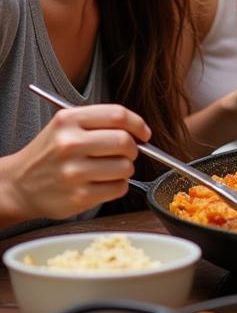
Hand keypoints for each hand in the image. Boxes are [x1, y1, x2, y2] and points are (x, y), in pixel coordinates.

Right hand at [0, 105, 147, 222]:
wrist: (17, 185)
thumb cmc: (49, 154)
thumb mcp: (65, 127)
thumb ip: (100, 123)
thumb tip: (140, 131)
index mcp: (68, 121)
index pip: (118, 115)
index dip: (138, 124)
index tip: (144, 133)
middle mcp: (69, 144)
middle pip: (125, 141)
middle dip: (132, 149)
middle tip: (125, 153)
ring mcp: (74, 172)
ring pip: (126, 167)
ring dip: (124, 169)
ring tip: (107, 170)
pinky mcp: (79, 197)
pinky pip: (119, 188)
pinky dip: (117, 186)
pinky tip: (101, 183)